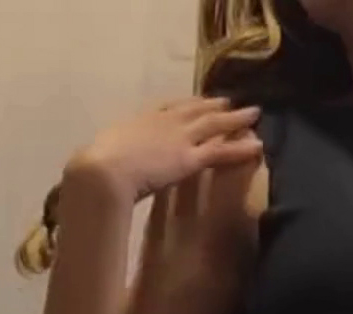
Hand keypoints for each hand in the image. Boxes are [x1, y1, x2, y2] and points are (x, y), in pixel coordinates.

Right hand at [66, 95, 263, 203]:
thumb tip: (104, 167)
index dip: (184, 104)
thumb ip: (112, 157)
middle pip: (195, 109)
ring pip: (214, 124)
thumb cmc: (94, 168)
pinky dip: (241, 147)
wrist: (102, 172)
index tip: (195, 101)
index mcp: (140, 120)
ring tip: (253, 115)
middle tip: (229, 101)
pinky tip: (258, 146)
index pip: (168, 107)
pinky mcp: (190, 158)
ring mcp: (178, 138)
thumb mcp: (103, 155)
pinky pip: (221, 150)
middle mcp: (163, 122)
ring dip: (236, 119)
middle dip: (213, 104)